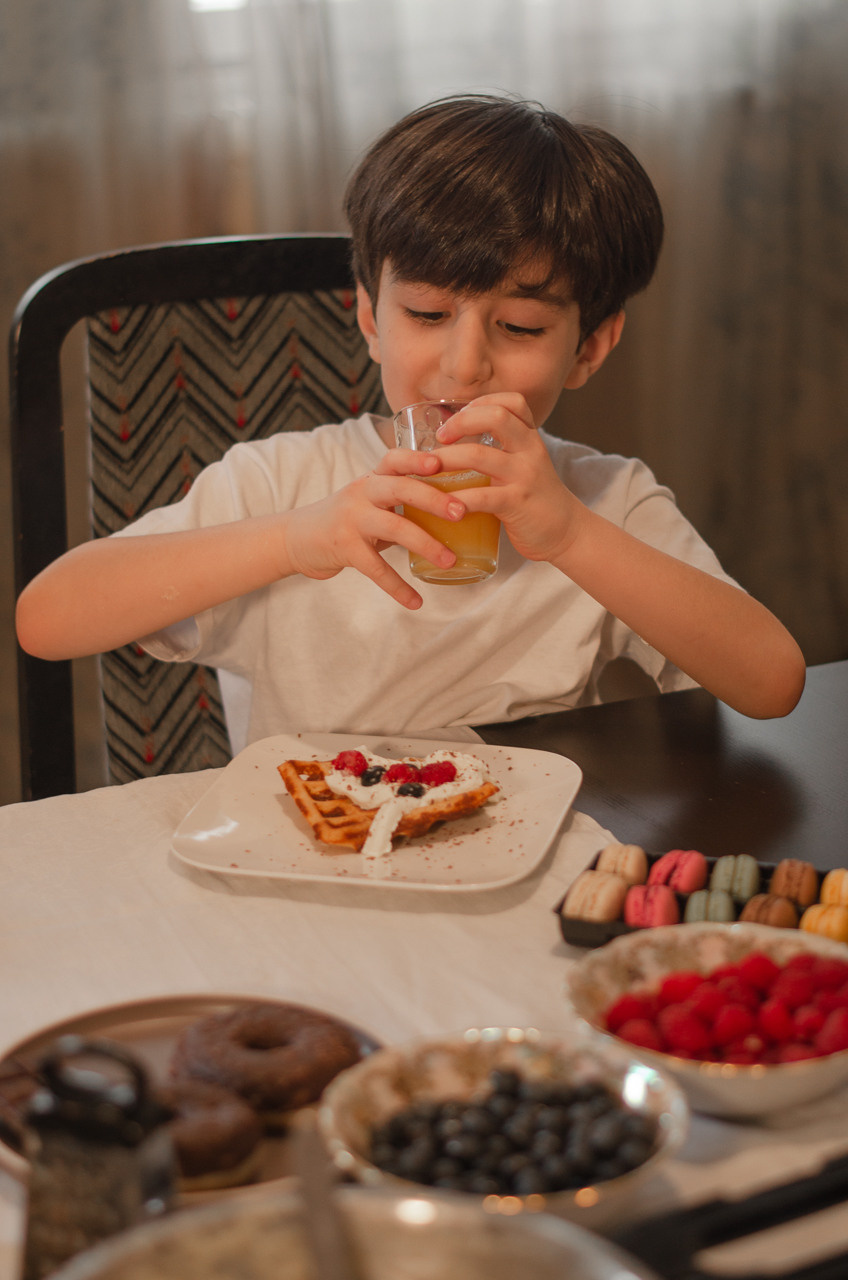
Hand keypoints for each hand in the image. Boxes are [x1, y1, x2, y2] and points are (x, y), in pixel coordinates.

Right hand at [281, 448, 469, 607]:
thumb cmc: (345, 519)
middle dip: (433, 498)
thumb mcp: (369, 501)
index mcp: (372, 479)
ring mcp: (351, 520)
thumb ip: (401, 501)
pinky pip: (376, 569)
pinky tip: (415, 601)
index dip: (417, 458)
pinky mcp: (344, 548)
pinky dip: (397, 587)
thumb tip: (453, 510)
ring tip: (450, 561)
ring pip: (394, 527)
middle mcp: (362, 493)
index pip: (395, 459)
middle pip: (400, 487)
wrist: (296, 538)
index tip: (440, 462)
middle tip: (461, 512)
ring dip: (426, 544)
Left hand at [431, 393, 583, 562]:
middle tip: (439, 438)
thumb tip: (456, 447)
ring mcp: (525, 476)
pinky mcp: (517, 504)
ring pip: (479, 455)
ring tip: (427, 469)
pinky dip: (458, 500)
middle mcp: (530, 451)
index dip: (482, 402)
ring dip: (447, 459)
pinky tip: (444, 506)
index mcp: (529, 440)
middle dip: (460, 422)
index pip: (512, 402)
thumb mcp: (525, 467)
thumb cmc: (536, 501)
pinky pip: (482, 497)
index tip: (459, 417)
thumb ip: (502, 453)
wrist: (567, 533)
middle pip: (495, 416)